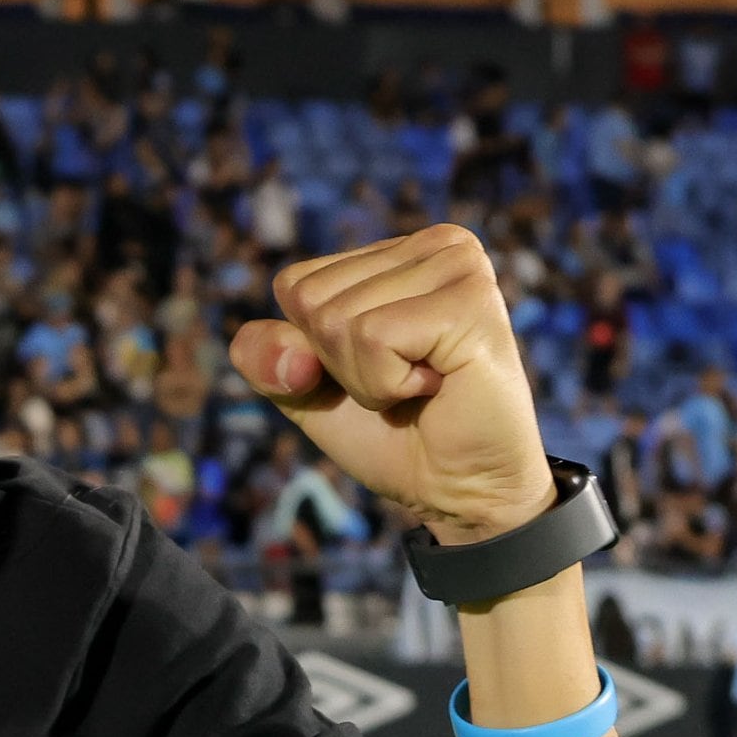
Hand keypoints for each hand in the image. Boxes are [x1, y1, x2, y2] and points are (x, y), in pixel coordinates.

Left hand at [230, 223, 554, 545]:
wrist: (461, 493)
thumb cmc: (391, 436)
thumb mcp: (305, 391)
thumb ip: (264, 355)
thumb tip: (292, 351)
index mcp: (399, 252)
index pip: (295, 285)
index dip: (314, 350)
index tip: (378, 370)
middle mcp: (436, 243)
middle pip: (312, 300)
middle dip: (343, 366)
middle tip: (404, 385)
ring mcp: (458, 265)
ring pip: (338, 319)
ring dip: (369, 379)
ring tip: (423, 388)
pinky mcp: (471, 301)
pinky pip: (373, 337)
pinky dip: (388, 384)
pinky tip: (437, 387)